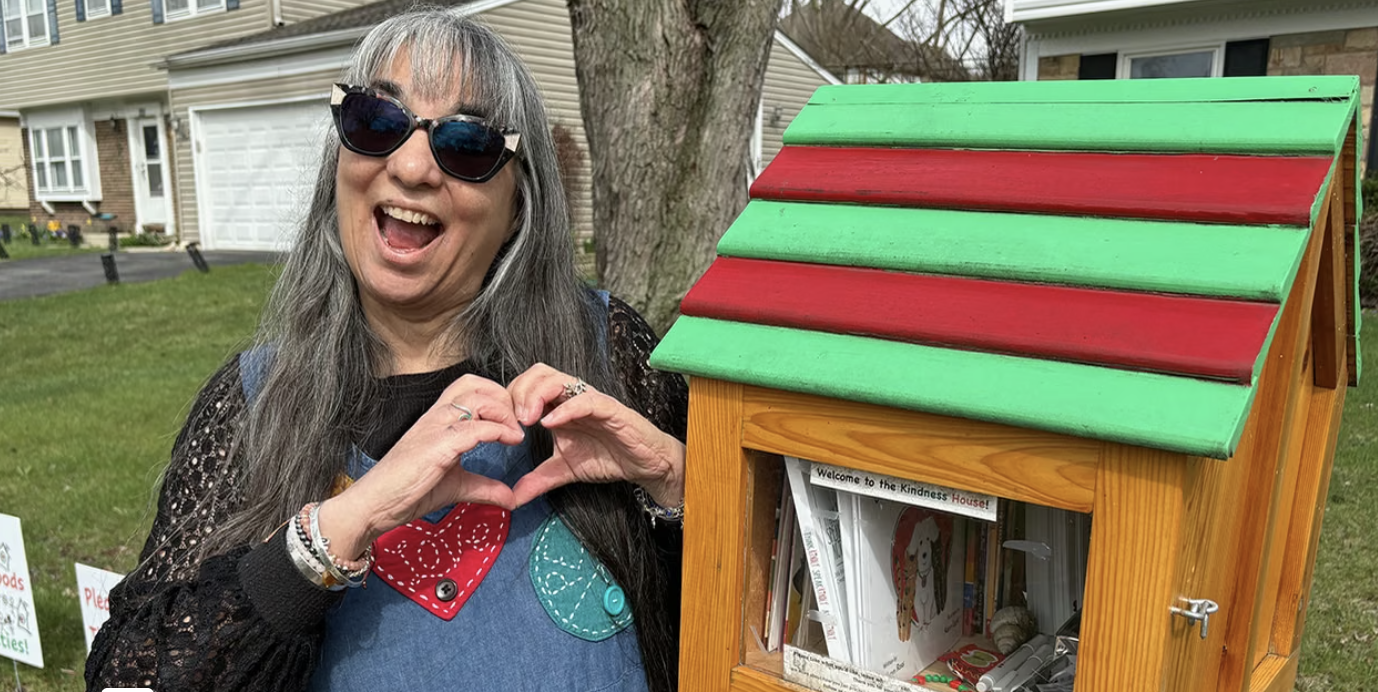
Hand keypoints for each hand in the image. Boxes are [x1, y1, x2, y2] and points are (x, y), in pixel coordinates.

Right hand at [318, 374, 524, 558]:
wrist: (375, 505)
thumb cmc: (406, 491)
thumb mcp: (455, 486)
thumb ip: (483, 487)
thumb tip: (510, 497)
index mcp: (438, 420)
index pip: (470, 388)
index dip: (497, 397)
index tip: (513, 422)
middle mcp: (436, 417)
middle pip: (475, 383)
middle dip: (503, 397)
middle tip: (518, 422)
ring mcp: (435, 428)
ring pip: (477, 399)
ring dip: (504, 412)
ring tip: (516, 433)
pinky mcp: (437, 446)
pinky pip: (474, 428)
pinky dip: (498, 431)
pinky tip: (511, 442)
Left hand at [508, 363, 685, 508]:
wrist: (643, 464)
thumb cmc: (607, 457)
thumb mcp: (564, 470)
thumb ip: (538, 479)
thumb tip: (513, 498)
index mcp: (559, 405)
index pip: (528, 385)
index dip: (510, 398)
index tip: (503, 423)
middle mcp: (572, 397)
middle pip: (538, 373)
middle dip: (519, 392)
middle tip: (513, 420)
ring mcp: (590, 400)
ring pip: (558, 378)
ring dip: (536, 395)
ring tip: (527, 420)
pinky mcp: (609, 409)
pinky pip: (586, 400)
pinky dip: (565, 408)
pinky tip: (550, 423)